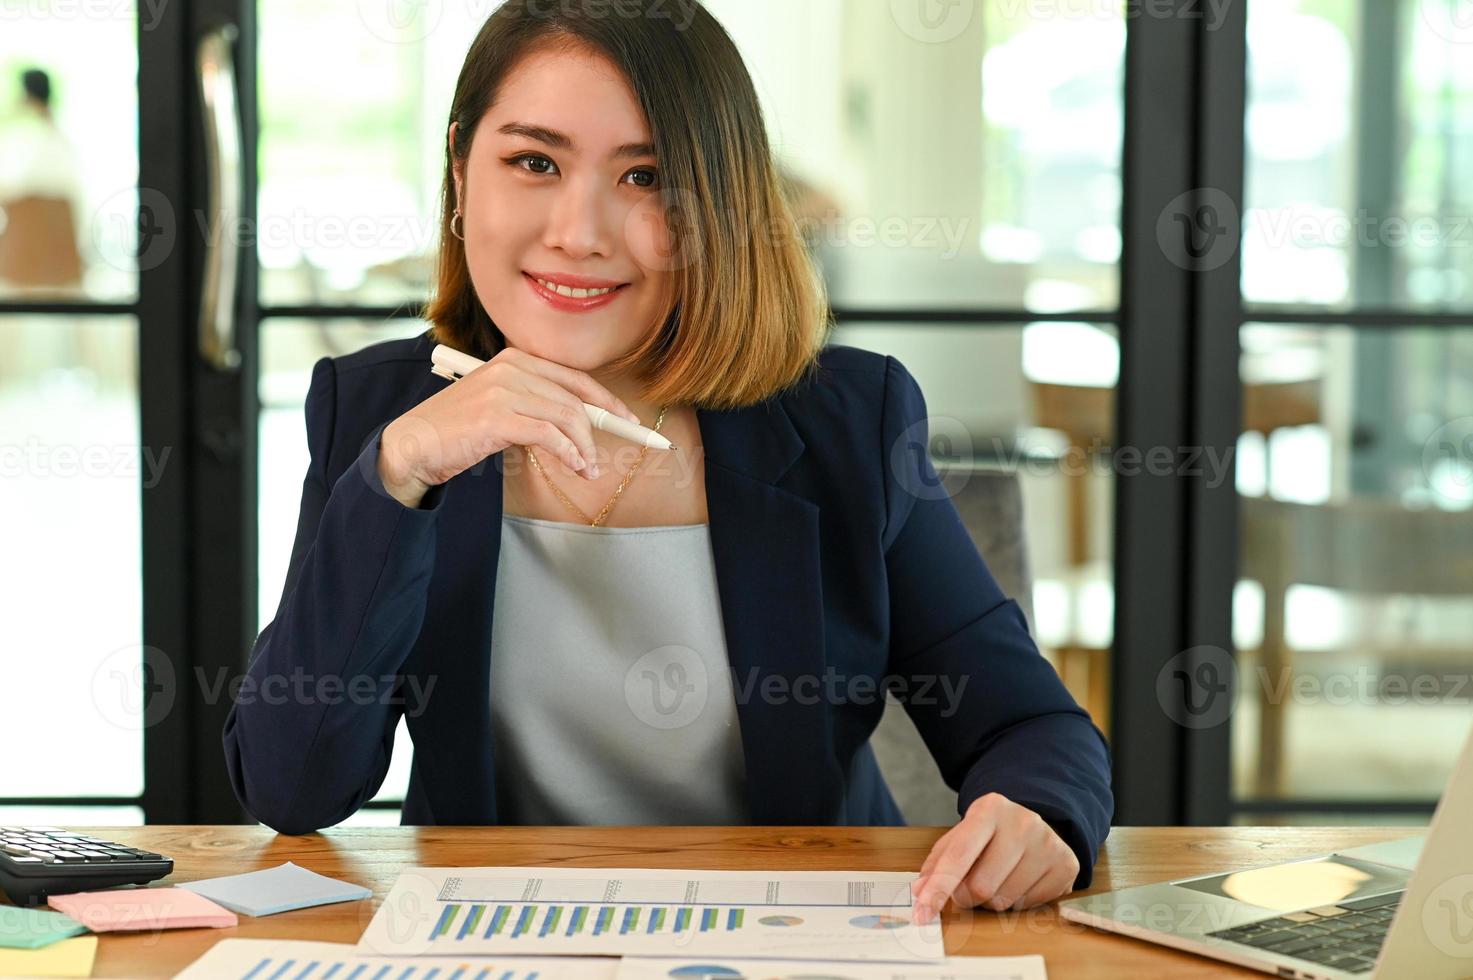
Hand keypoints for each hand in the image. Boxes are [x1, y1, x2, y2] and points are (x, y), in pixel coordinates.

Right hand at [378, 347, 641, 504]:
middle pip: (576, 397)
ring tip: (588, 469)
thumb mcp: (501, 408)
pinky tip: (575, 466)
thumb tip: (582, 424)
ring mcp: (503, 389)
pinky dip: (569, 453)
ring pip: (568, 416)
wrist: (413, 446)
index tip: (630, 422)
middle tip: (621, 450)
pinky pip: (550, 434)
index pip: (575, 378)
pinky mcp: (497, 416)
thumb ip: (536, 405)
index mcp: (515, 360)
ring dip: (585, 447)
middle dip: (606, 425)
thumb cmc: (459, 431)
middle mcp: (511, 367)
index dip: (607, 401)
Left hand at [910, 792, 1078, 920]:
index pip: (959, 856)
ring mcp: (1049, 843)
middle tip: (968, 887)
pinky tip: (1020, 882)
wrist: (1033, 824)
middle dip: (967, 897)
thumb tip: (920, 892)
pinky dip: (1017, 903)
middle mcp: (1022, 822)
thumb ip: (938, 864)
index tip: (922, 914)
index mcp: (989, 808)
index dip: (938, 889)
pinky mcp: (1066, 865)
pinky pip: (1029, 907)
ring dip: (992, 901)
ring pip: (1004, 901)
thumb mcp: (960, 838)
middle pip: (981, 887)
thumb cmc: (988, 835)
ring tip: (998, 879)